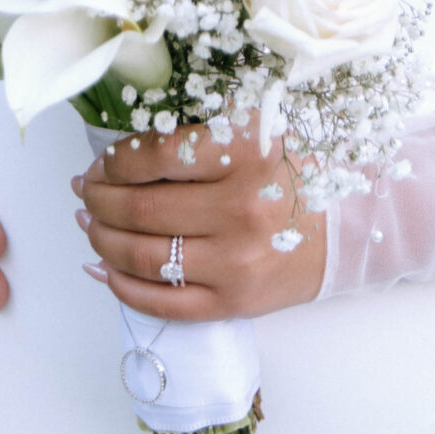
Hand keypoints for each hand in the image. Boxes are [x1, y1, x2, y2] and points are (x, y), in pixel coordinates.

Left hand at [78, 129, 325, 320]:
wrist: (350, 227)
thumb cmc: (293, 172)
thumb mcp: (254, 131)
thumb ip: (195, 134)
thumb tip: (116, 156)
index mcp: (246, 151)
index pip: (152, 156)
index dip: (112, 160)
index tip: (102, 161)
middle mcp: (240, 208)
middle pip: (139, 209)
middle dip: (97, 198)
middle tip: (84, 189)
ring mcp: (236, 262)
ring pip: (142, 256)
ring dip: (101, 240)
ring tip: (89, 224)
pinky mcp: (234, 302)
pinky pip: (162, 302)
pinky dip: (121, 287)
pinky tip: (103, 269)